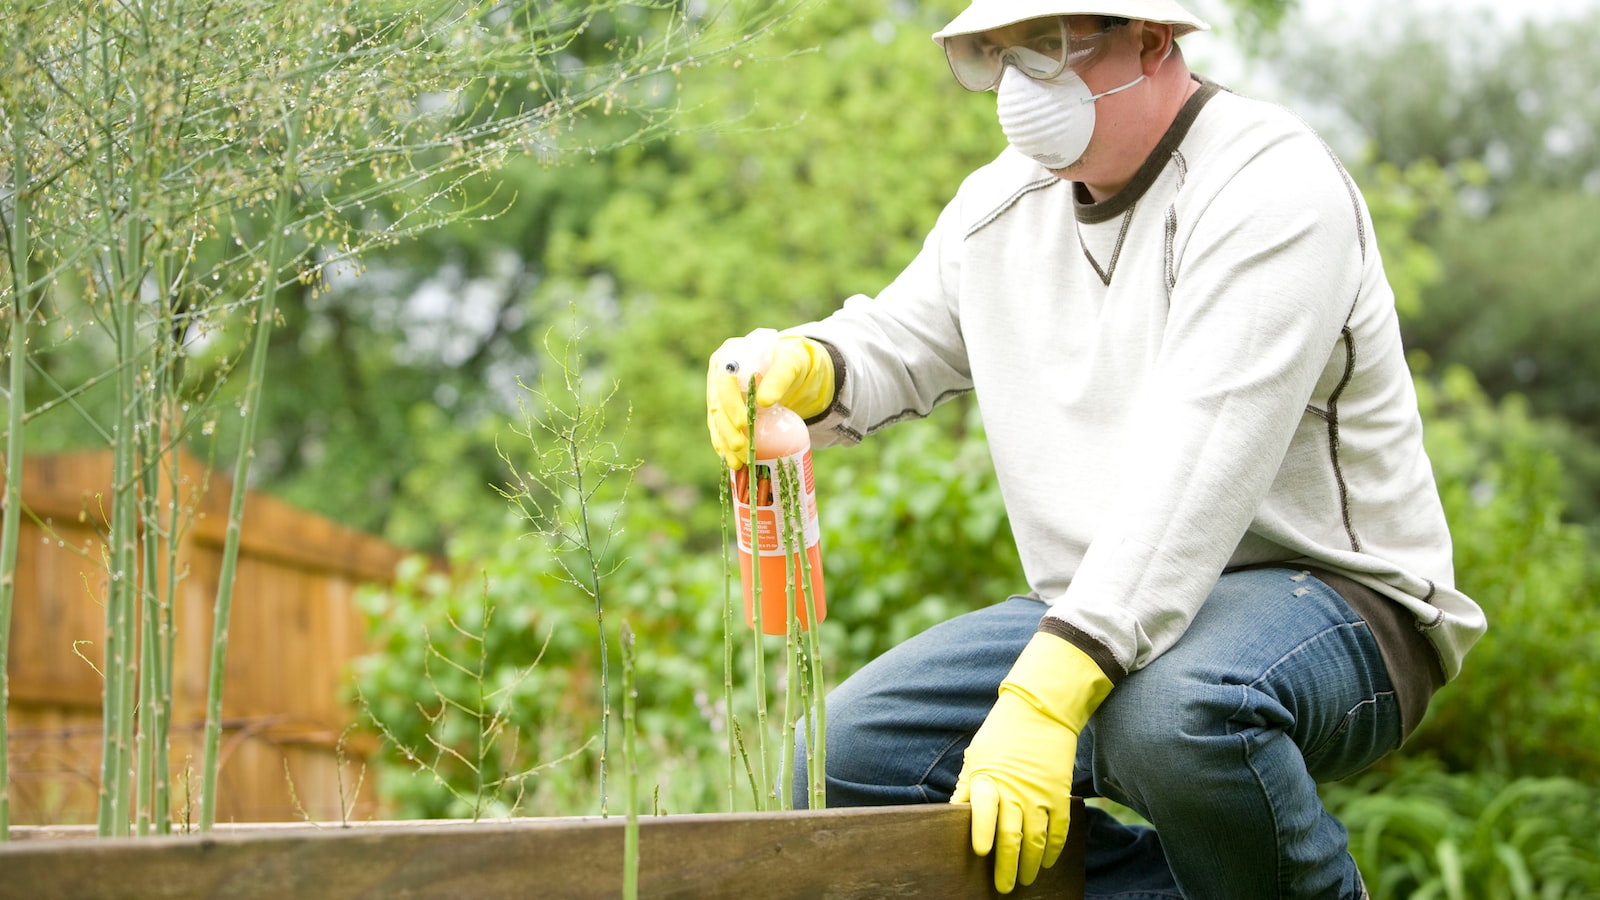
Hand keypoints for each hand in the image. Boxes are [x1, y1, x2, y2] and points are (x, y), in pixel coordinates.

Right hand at [706, 334, 833, 468]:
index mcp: (729, 355)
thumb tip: (764, 401)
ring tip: (738, 462)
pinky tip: (732, 461)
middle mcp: (718, 374)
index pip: (723, 382)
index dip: (730, 404)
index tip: (744, 423)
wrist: (791, 369)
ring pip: (715, 421)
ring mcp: (718, 393)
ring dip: (725, 443)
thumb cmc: (790, 361)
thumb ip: (779, 378)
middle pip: (716, 405)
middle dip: (728, 430)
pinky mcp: (724, 410)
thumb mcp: (790, 364)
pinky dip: (725, 446)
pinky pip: (720, 430)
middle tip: (742, 448)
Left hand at [952, 632, 1112, 893]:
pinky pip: (1059, 829)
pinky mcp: (1060, 793)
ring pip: (1037, 839)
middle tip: (1003, 887)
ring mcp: (1040, 794)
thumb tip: (952, 814)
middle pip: (1011, 836)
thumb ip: (966, 787)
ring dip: (1031, 864)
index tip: (980, 853)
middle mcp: (1015, 789)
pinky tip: (1047, 862)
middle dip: (1007, 866)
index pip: (983, 809)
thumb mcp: (976, 756)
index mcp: (989, 778)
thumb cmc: (1001, 734)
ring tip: (1025, 880)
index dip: (981, 832)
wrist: (1041, 710)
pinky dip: (1054, 849)